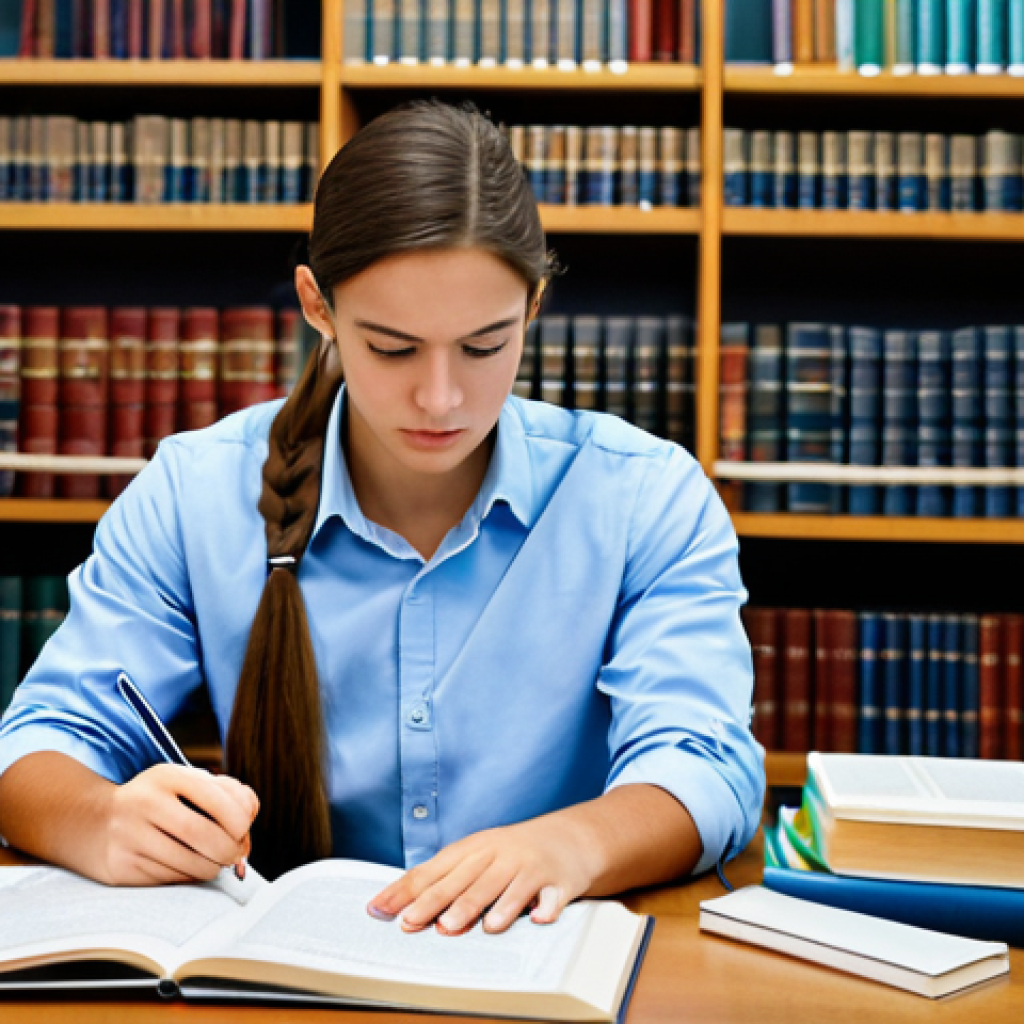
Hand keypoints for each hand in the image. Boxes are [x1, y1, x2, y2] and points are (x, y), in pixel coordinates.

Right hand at [101, 764, 258, 886]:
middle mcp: (145, 803)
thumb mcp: (186, 784)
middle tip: (235, 855)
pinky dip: (190, 877)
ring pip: (190, 864)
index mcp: (168, 776)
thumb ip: (226, 794)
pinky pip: (171, 880)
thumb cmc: (159, 802)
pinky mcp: (121, 867)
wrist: (94, 822)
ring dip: (212, 868)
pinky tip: (189, 868)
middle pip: (204, 836)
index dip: (240, 820)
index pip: (218, 799)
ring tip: (215, 862)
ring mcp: (130, 836)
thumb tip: (250, 821)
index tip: (244, 830)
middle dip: (229, 850)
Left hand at [366, 812, 601, 935]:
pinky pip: (550, 895)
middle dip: (436, 902)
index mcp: (474, 848)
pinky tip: (538, 917)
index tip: (380, 908)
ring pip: (503, 887)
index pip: (434, 870)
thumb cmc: (515, 853)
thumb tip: (407, 907)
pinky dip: (545, 906)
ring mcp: (528, 865)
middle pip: (464, 880)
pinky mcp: (558, 879)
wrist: (570, 837)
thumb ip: (449, 881)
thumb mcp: (480, 857)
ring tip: (460, 926)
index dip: (407, 890)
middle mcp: (499, 854)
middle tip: (413, 922)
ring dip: (482, 907)